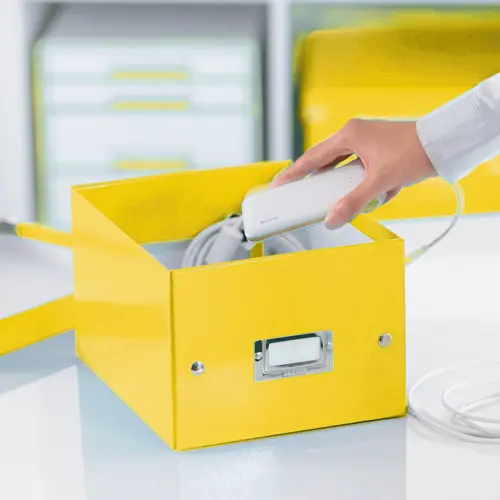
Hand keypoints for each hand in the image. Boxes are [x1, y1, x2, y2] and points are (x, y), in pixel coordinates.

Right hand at [272, 118, 436, 228]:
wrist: (446, 143)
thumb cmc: (414, 153)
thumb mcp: (381, 181)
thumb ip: (353, 202)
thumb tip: (331, 221)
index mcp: (349, 135)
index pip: (312, 158)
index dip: (293, 173)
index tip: (278, 185)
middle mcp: (355, 134)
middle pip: (328, 163)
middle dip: (324, 183)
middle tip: (309, 198)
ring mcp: (368, 142)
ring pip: (347, 169)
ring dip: (352, 186)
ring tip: (360, 197)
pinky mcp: (379, 150)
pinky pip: (364, 170)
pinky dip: (371, 184)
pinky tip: (386, 191)